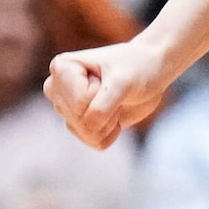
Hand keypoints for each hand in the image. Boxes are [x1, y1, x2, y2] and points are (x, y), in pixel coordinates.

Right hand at [46, 36, 172, 150]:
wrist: (151, 72)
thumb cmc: (137, 67)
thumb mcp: (123, 81)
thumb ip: (103, 105)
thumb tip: (89, 127)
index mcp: (61, 67)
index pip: (80, 102)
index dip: (101, 94)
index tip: (109, 76)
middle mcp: (56, 87)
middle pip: (79, 119)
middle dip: (106, 110)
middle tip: (115, 91)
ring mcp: (66, 108)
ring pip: (85, 133)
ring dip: (109, 121)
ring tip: (115, 100)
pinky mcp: (78, 124)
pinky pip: (93, 142)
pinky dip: (111, 132)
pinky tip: (115, 112)